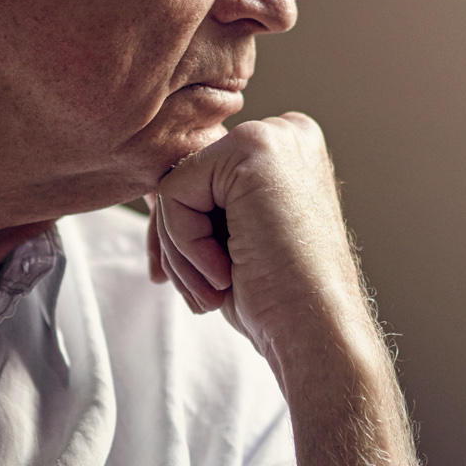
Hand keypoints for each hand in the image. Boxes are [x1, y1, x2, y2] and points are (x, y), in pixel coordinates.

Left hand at [146, 113, 369, 368]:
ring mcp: (272, 135)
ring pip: (174, 186)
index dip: (183, 235)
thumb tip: (148, 190)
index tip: (193, 285)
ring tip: (217, 290)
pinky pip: (173, 192)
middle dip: (176, 243)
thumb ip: (200, 205)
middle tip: (203, 296)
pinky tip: (224, 273)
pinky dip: (184, 245)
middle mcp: (284, 133)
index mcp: (286, 153)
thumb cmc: (277, 301)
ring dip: (181, 253)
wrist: (316, 332)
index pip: (201, 178)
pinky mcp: (252, 149)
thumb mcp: (232, 241)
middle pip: (184, 177)